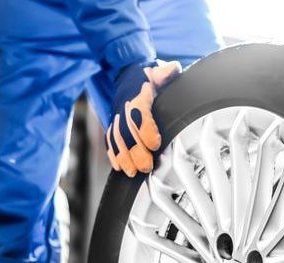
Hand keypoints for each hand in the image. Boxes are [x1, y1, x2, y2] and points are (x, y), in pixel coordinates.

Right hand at [106, 60, 181, 176]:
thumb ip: (166, 73)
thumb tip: (173, 69)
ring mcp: (117, 118)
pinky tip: (120, 168)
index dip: (146, 129)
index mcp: (138, 96)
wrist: (127, 75)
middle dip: (135, 151)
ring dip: (124, 158)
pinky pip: (110, 141)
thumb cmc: (148, 77)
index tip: (155, 144)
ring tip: (132, 172)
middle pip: (127, 132)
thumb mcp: (158, 71)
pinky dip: (113, 155)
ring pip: (117, 140)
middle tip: (146, 166)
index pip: (140, 113)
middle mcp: (124, 108)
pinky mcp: (113, 125)